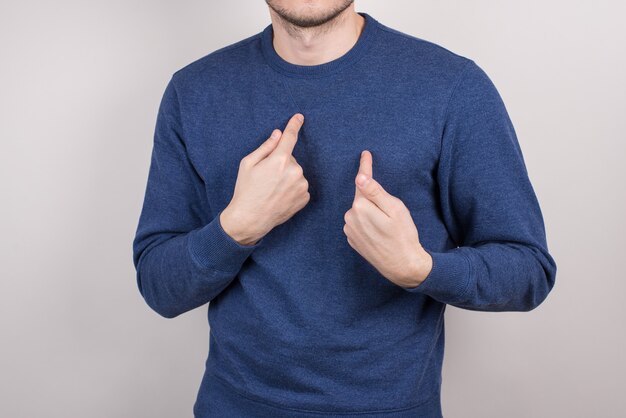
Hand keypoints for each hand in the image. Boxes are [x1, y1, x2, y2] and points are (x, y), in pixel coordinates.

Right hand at [220, 113, 310, 244]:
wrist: (251, 218)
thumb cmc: (246, 190)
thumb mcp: (248, 164)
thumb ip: (265, 147)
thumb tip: (278, 134)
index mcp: (279, 160)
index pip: (290, 137)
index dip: (294, 125)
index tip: (299, 117)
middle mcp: (294, 171)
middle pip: (289, 158)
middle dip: (280, 163)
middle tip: (266, 177)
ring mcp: (301, 185)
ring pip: (295, 173)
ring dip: (287, 176)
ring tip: (272, 189)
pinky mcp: (305, 197)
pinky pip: (299, 185)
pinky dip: (292, 188)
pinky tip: (280, 196)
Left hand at [343, 150, 432, 287]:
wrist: (402, 266)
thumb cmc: (403, 235)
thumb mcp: (395, 209)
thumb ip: (376, 192)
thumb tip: (359, 177)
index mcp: (360, 206)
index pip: (362, 181)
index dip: (365, 167)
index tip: (365, 154)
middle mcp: (350, 217)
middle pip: (362, 198)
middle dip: (373, 199)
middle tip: (391, 212)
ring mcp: (349, 230)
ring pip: (360, 211)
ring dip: (371, 213)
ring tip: (387, 226)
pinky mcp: (352, 240)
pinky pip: (358, 224)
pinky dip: (367, 223)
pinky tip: (379, 233)